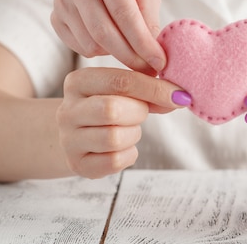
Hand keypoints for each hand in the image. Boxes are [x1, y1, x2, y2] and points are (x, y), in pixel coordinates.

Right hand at [51, 0, 165, 74]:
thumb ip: (150, 22)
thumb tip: (153, 58)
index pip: (125, 14)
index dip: (143, 43)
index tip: (159, 62)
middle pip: (103, 33)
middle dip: (129, 56)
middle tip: (148, 69)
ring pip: (90, 44)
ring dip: (114, 53)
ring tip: (129, 45)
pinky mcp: (55, 15)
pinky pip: (78, 47)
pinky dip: (98, 51)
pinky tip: (110, 40)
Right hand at [57, 67, 188, 177]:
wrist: (77, 135)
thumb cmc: (106, 105)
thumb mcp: (121, 90)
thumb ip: (148, 89)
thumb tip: (179, 97)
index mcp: (78, 82)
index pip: (120, 81)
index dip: (154, 89)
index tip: (179, 95)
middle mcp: (67, 110)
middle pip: (112, 109)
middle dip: (138, 112)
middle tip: (140, 113)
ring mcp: (69, 140)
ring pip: (113, 138)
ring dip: (132, 134)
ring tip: (128, 129)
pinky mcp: (77, 164)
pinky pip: (115, 161)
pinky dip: (128, 154)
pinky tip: (122, 147)